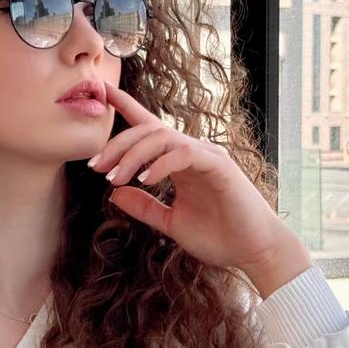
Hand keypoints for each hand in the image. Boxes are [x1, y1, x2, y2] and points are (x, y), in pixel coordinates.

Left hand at [89, 81, 308, 277]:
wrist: (253, 252)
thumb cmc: (219, 237)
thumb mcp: (170, 222)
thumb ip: (144, 207)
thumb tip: (115, 193)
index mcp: (180, 162)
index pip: (150, 128)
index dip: (126, 107)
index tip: (102, 95)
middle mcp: (192, 152)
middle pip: (149, 130)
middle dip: (117, 144)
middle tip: (95, 166)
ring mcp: (206, 156)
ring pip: (162, 137)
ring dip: (133, 155)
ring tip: (115, 177)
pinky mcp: (218, 166)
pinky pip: (183, 153)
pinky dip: (160, 164)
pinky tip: (144, 180)